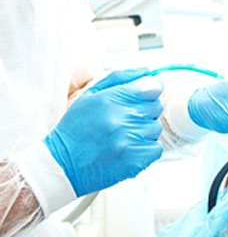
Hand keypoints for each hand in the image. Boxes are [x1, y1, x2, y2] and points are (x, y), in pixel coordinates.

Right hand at [45, 68, 163, 196]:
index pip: (153, 87)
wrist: (61, 165)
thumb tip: (148, 71)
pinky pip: (156, 148)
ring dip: (144, 131)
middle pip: (156, 106)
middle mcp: (123, 118)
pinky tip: (129, 149)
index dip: (150, 90)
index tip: (144, 96)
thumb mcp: (91, 93)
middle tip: (126, 119)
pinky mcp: (134, 161)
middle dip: (144, 111)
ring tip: (124, 136)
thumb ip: (122, 78)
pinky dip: (147, 149)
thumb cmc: (76, 128)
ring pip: (156, 128)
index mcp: (112, 99)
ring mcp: (129, 141)